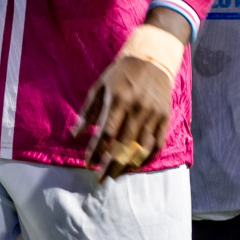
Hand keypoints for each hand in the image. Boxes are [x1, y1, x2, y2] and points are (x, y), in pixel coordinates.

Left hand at [73, 55, 174, 181]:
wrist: (151, 59)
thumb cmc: (120, 74)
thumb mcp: (99, 87)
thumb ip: (87, 112)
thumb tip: (74, 135)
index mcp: (118, 99)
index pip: (105, 132)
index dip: (96, 151)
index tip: (88, 165)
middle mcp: (136, 109)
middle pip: (123, 144)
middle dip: (110, 164)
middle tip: (101, 179)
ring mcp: (152, 114)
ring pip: (141, 148)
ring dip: (128, 165)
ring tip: (116, 176)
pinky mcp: (164, 118)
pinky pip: (157, 144)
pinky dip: (147, 158)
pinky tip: (137, 165)